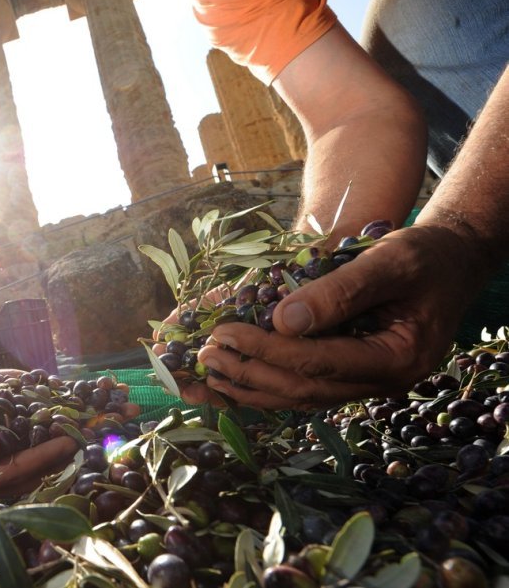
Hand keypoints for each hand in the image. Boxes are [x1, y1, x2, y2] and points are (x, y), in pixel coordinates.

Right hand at [0, 399, 78, 496]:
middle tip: (86, 439)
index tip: (67, 441)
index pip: (14, 470)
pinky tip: (61, 436)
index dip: (43, 456)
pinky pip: (26, 463)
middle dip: (58, 459)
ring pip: (32, 473)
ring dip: (57, 457)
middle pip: (30, 476)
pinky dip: (45, 451)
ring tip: (81, 438)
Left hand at [192, 225, 483, 409]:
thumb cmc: (426, 256)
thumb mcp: (388, 261)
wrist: (451, 261)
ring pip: (299, 398)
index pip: (318, 364)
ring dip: (250, 387)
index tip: (223, 332)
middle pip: (303, 389)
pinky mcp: (350, 375)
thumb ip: (339, 291)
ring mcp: (365, 384)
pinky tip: (232, 379)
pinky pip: (303, 388)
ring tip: (207, 371)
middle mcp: (381, 382)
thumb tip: (281, 321)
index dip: (266, 350)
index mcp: (396, 358)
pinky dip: (265, 385)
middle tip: (204, 354)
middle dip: (249, 372)